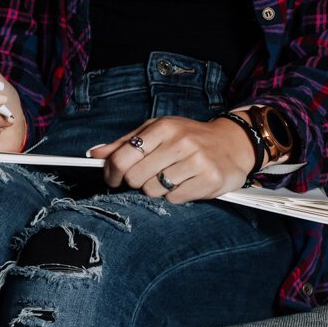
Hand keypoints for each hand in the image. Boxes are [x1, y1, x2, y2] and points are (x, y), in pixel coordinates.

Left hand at [88, 115, 254, 203]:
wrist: (233, 143)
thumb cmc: (189, 137)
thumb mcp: (157, 131)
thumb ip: (125, 143)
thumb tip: (94, 155)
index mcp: (164, 127)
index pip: (122, 157)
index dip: (112, 173)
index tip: (113, 179)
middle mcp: (180, 142)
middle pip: (135, 177)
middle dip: (136, 182)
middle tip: (147, 177)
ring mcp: (197, 161)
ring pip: (153, 190)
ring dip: (156, 189)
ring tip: (170, 178)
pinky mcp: (210, 180)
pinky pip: (175, 199)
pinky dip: (175, 196)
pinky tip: (185, 184)